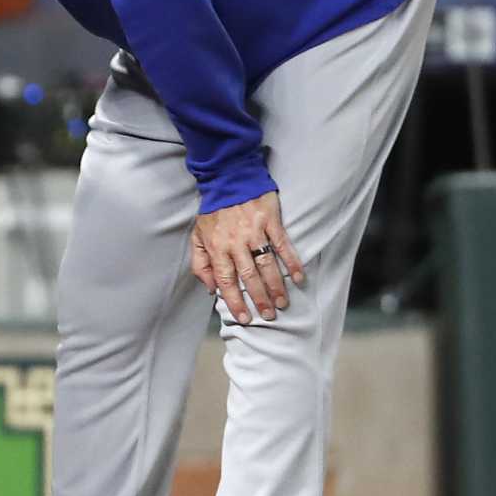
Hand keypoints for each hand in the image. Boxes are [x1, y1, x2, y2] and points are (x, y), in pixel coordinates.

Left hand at [191, 190, 304, 323]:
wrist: (227, 178)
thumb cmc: (213, 211)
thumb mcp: (197, 236)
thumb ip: (201, 263)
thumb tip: (210, 288)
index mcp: (217, 247)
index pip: (226, 280)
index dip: (235, 301)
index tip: (244, 317)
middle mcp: (235, 242)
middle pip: (248, 276)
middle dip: (259, 299)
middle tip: (268, 316)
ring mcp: (254, 231)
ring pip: (266, 264)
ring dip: (276, 286)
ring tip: (282, 303)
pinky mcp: (270, 221)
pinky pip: (283, 245)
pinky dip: (291, 262)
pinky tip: (298, 278)